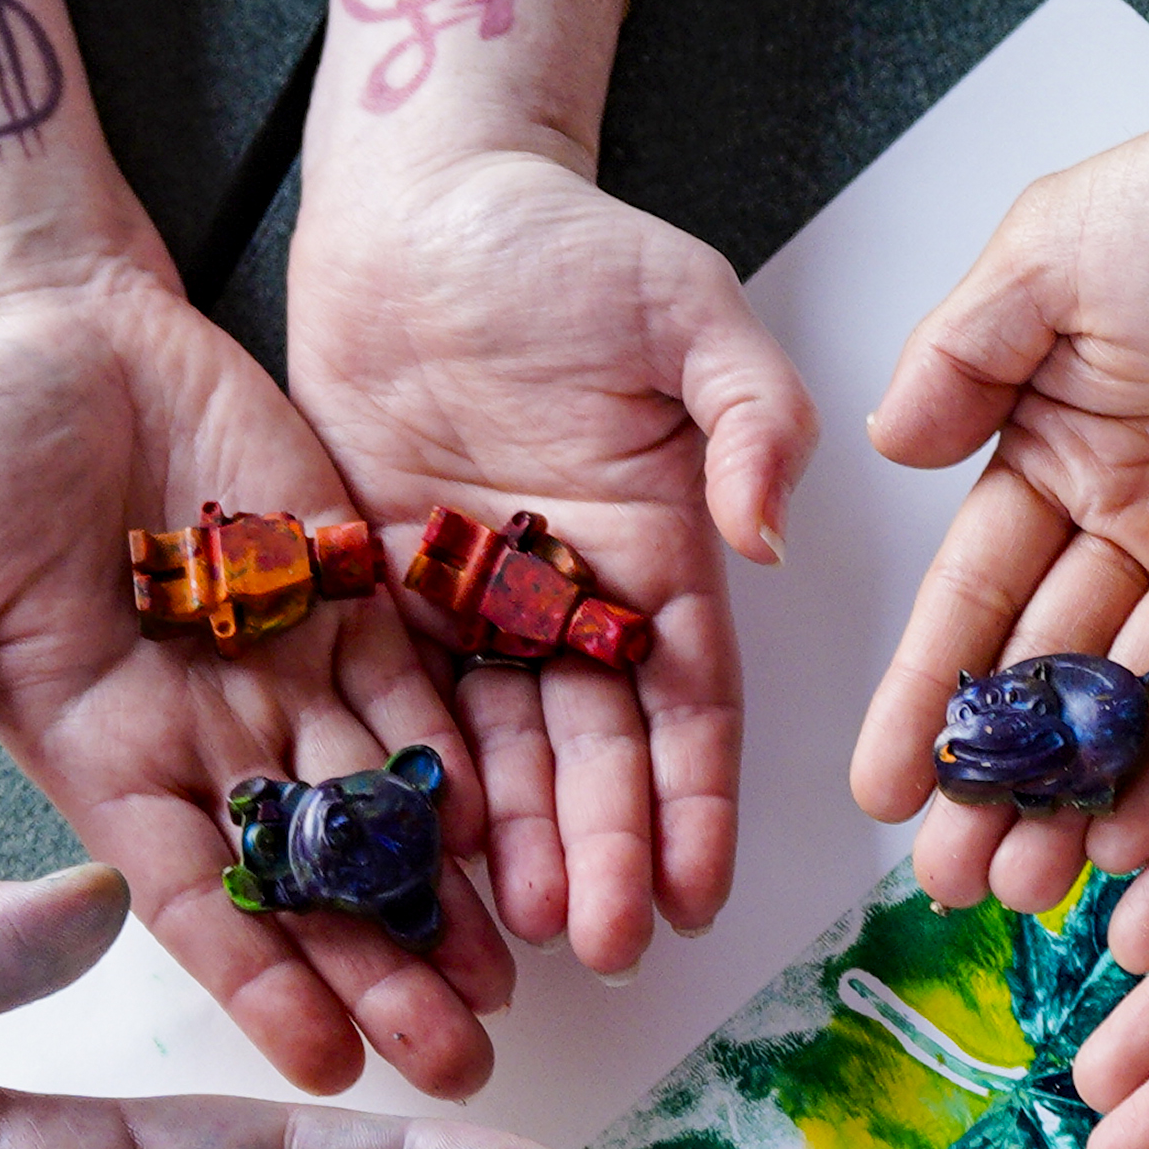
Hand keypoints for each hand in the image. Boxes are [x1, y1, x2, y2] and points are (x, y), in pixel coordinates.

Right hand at [0, 266, 513, 1097]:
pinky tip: (533, 828)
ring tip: (517, 981)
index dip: (262, 985)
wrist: (51, 323)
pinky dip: (476, 760)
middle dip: (381, 974)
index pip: (196, 901)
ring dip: (445, 896)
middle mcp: (205, 741)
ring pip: (383, 808)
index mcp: (105, 759)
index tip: (328, 1067)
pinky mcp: (348, 595)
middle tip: (463, 1068)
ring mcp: (283, 673)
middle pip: (310, 882)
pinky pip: (425, 691)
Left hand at [285, 141, 814, 975]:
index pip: (689, 705)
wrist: (420, 203)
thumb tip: (768, 534)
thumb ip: (751, 415)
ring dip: (515, 846)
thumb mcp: (688, 306)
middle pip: (595, 753)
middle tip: (598, 944)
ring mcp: (475, 604)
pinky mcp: (380, 591)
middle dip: (603, 853)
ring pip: (499, 752)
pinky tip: (411, 859)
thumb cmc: (564, 240)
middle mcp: (573, 600)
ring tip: (516, 932)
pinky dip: (411, 783)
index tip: (694, 895)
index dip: (695, 804)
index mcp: (661, 552)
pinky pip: (397, 704)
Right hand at [849, 90, 1148, 919]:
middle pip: (1059, 681)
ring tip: (1038, 900)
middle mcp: (1145, 524)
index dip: (931, 697)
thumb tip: (883, 448)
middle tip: (955, 885)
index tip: (883, 789)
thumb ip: (960, 352)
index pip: (979, 599)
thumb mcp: (1054, 249)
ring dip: (1095, 807)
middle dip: (1004, 787)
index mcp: (1063, 450)